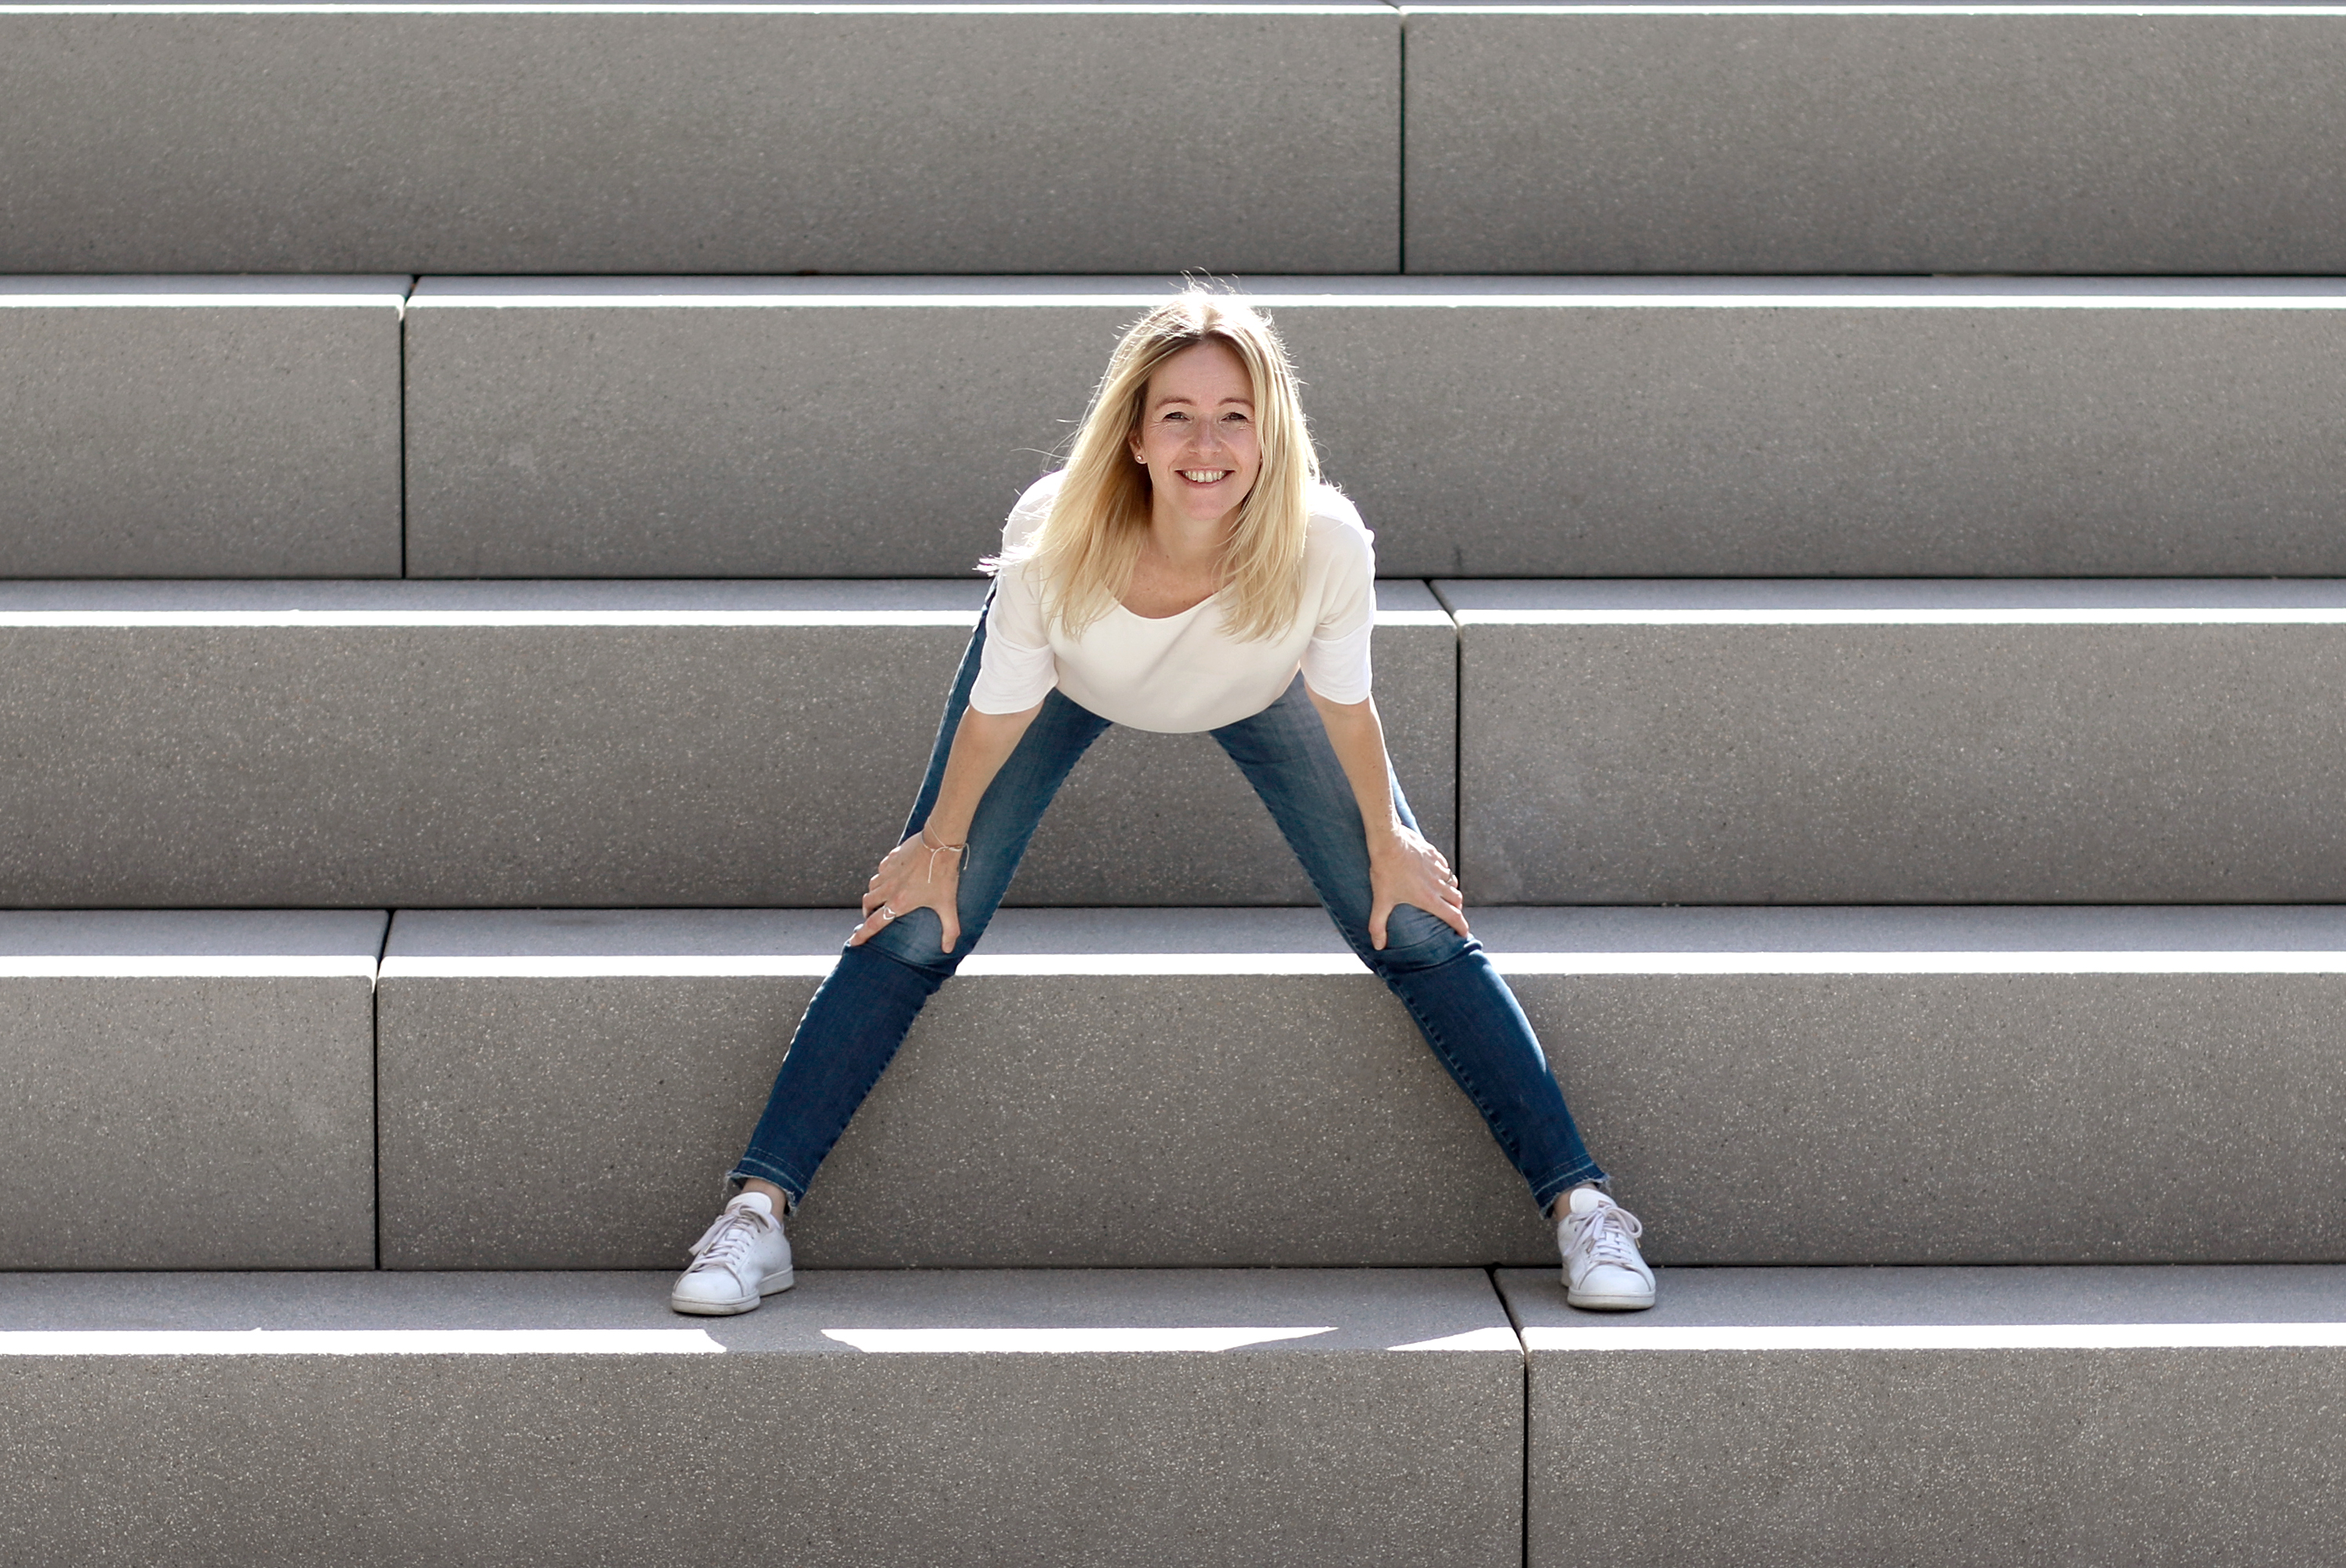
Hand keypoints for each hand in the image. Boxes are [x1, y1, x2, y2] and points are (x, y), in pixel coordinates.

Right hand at [848, 829, 964, 952]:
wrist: (940, 844)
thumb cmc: (944, 875)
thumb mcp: (948, 904)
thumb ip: (950, 928)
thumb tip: (949, 949)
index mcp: (899, 903)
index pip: (874, 923)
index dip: (862, 934)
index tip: (853, 941)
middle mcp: (889, 888)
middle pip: (868, 903)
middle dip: (867, 912)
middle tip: (872, 916)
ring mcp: (888, 871)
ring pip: (872, 886)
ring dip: (873, 894)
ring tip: (881, 898)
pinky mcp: (891, 858)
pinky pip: (881, 870)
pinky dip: (882, 876)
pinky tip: (891, 877)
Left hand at [1367, 826, 1467, 949]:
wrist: (1389, 841)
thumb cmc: (1385, 871)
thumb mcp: (1381, 900)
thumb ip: (1378, 925)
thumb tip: (1378, 946)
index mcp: (1429, 898)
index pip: (1453, 916)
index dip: (1461, 927)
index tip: (1463, 934)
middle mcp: (1438, 884)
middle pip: (1457, 900)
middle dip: (1456, 909)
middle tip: (1451, 914)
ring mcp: (1437, 867)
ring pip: (1452, 882)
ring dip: (1451, 890)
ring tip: (1443, 895)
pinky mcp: (1434, 854)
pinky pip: (1444, 866)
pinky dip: (1443, 873)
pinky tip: (1434, 874)